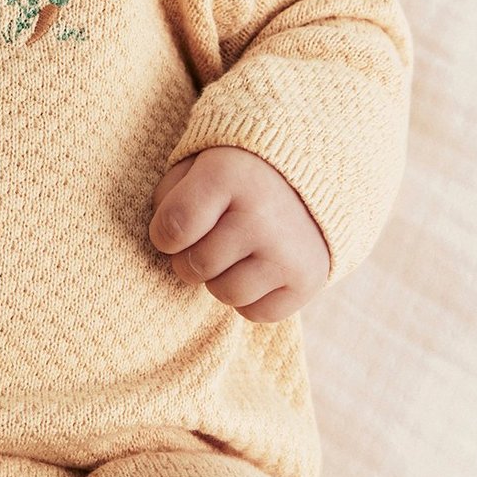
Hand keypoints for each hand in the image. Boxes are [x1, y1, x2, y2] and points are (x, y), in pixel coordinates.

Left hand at [149, 146, 330, 321]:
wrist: (312, 178)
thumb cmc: (237, 174)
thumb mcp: (197, 163)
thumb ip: (169, 196)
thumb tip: (164, 241)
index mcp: (229, 175)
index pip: (173, 228)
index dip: (164, 235)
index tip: (175, 229)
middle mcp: (261, 215)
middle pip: (195, 266)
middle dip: (190, 259)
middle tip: (208, 240)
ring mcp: (287, 252)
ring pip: (224, 293)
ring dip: (220, 279)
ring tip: (234, 253)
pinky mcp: (307, 281)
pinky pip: (256, 313)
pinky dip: (251, 297)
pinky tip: (258, 267)